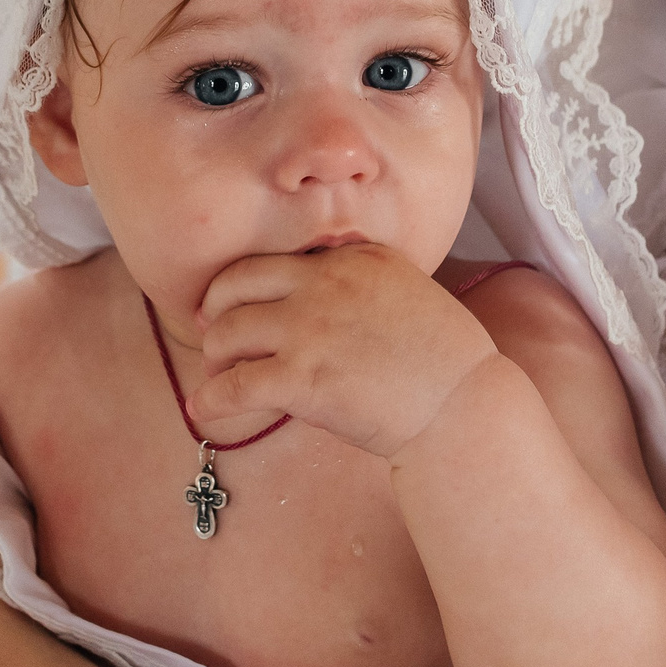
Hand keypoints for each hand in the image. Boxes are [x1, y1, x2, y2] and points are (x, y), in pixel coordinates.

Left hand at [189, 245, 502, 459]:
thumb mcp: (407, 292)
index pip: (275, 260)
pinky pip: (234, 386)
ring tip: (218, 376)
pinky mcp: (301, 378)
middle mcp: (325, 282)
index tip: (231, 303)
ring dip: (214, 357)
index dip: (242, 284)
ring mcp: (309, 328)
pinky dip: (211, 399)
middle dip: (214, 311)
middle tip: (211, 335)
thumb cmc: (446, 361)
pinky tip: (202, 409)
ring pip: (227, 333)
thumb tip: (318, 299)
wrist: (463, 407)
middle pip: (236, 285)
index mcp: (353, 257)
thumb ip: (361, 284)